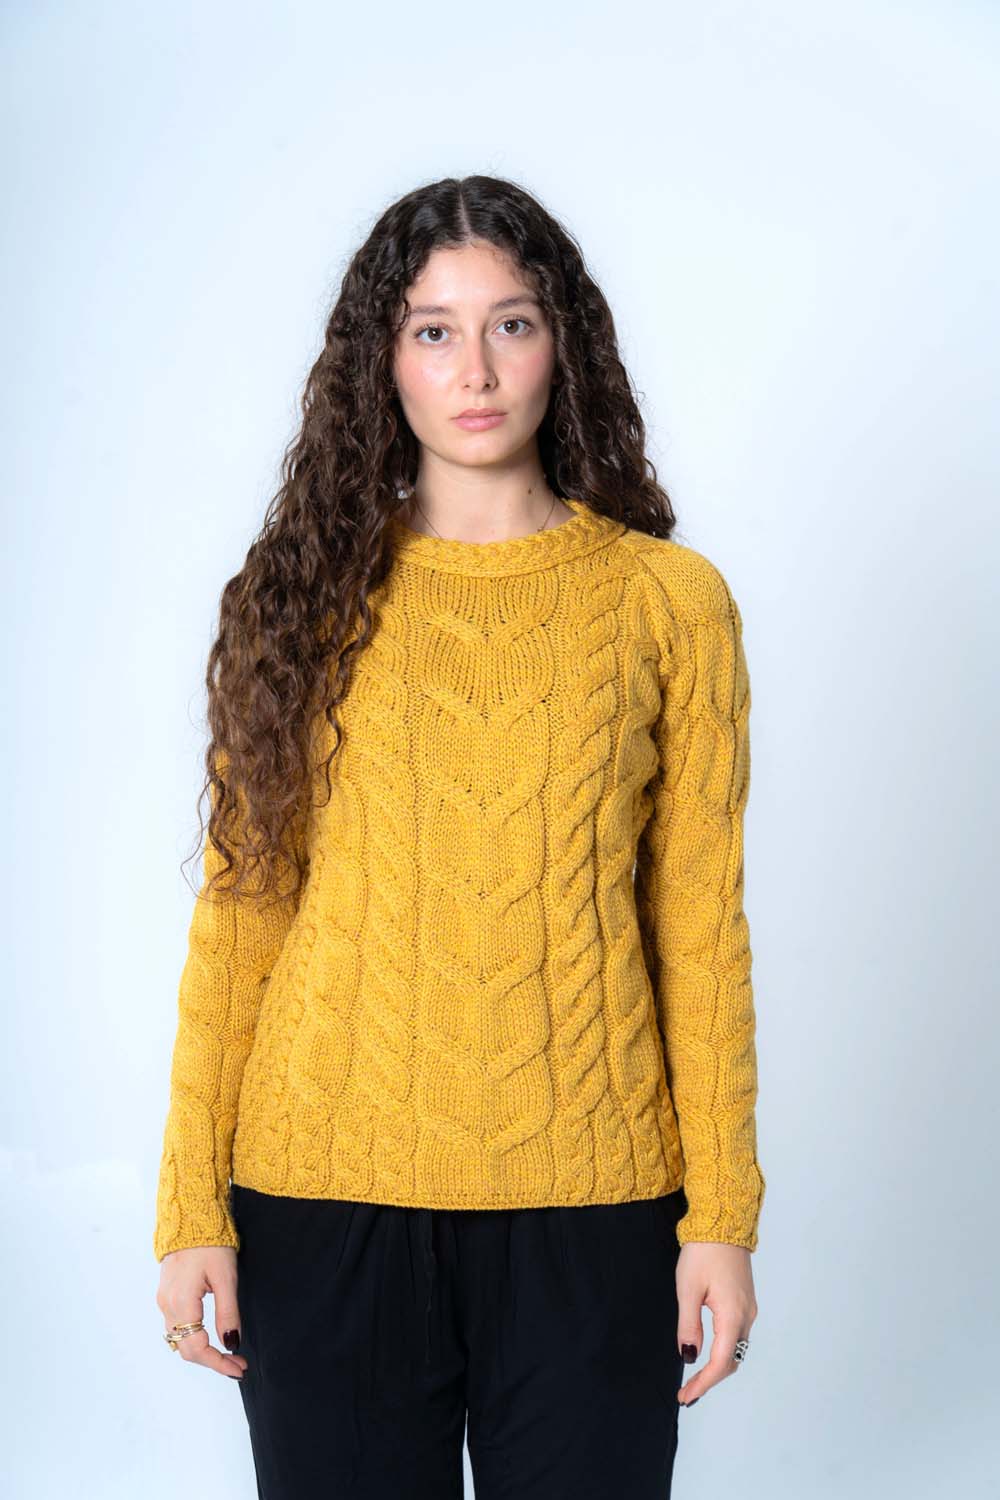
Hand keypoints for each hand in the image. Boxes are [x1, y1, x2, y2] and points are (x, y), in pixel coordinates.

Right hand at [157, 1246, 247, 1379]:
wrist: (190, 1215)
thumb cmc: (211, 1243)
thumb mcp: (226, 1278)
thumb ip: (228, 1312)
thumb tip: (232, 1343)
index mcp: (181, 1302)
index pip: (197, 1348)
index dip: (218, 1363)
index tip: (239, 1368)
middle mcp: (167, 1305)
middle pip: (186, 1348)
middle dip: (212, 1360)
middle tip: (238, 1364)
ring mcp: (164, 1299)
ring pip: (180, 1339)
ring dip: (203, 1351)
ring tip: (228, 1353)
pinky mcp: (167, 1293)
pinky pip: (177, 1325)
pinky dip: (194, 1337)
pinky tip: (211, 1336)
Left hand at [675, 1242, 757, 1405]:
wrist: (723, 1222)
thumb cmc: (703, 1251)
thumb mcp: (688, 1288)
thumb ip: (688, 1325)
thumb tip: (689, 1356)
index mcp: (733, 1315)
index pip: (721, 1362)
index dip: (704, 1383)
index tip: (686, 1396)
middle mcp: (746, 1316)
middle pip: (732, 1360)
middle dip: (710, 1379)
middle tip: (687, 1392)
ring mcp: (749, 1308)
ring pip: (736, 1349)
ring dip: (717, 1366)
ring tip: (694, 1378)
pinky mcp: (745, 1301)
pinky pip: (737, 1335)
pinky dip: (723, 1351)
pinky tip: (707, 1352)